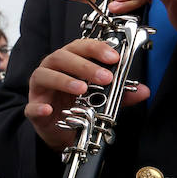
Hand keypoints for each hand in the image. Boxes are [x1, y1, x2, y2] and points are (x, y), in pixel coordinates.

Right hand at [25, 37, 149, 150]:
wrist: (62, 130)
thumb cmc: (78, 105)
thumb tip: (144, 91)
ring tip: (82, 89)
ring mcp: (40, 88)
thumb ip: (121, 93)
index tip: (114, 57)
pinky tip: (49, 109)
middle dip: (85, 65)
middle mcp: (52, 69)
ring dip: (64, 80)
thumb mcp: (103, 98)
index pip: (80, 46)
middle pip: (62, 57)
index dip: (97, 48)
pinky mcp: (33, 108)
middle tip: (105, 77)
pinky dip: (39, 107)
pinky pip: (32, 106)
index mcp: (69, 61)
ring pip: (45, 75)